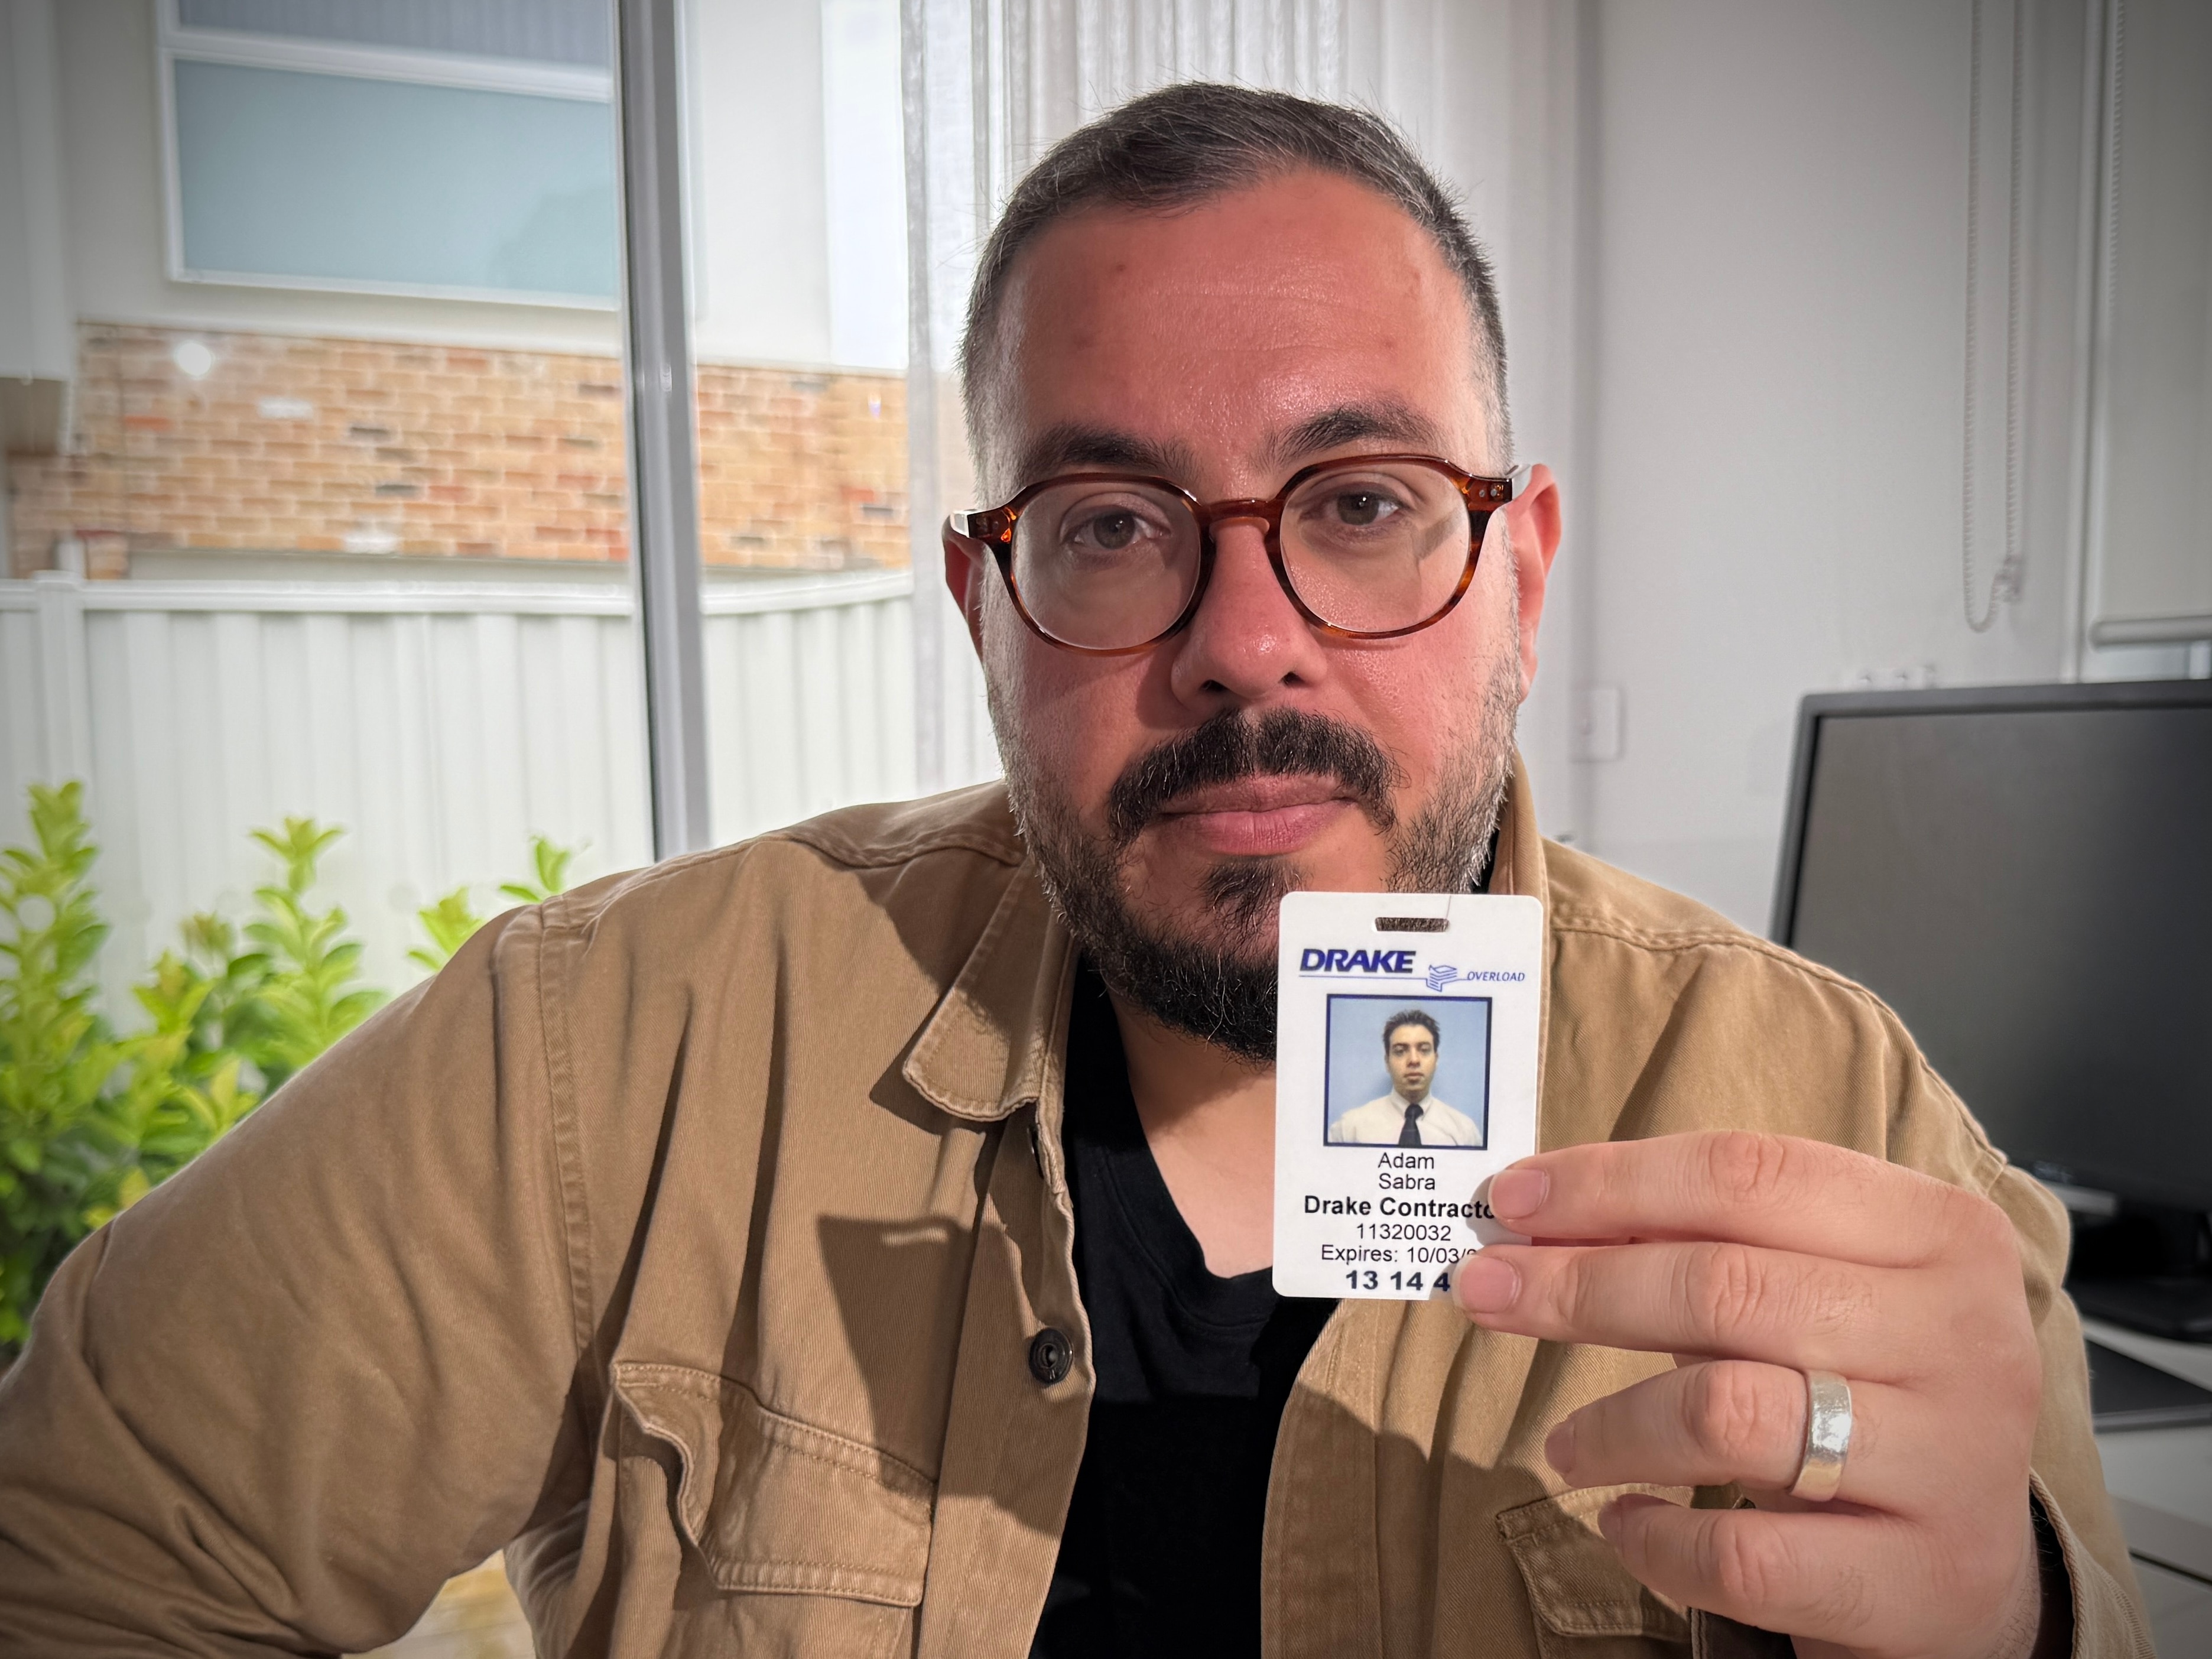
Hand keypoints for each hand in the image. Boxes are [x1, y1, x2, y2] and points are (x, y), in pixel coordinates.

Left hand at [1450, 1132, 2053, 1658]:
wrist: (1972, 1571)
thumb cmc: (1865, 1397)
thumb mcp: (1813, 1294)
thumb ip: (1700, 1245)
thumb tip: (1534, 1214)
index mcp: (1941, 1233)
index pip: (1750, 1175)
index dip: (1613, 1181)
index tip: (1512, 1200)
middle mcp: (1963, 1337)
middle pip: (1725, 1284)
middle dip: (1580, 1286)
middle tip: (1485, 1294)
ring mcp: (1954, 1464)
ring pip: (1727, 1414)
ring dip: (1612, 1426)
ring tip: (1563, 1445)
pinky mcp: (1922, 1583)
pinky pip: (1744, 1557)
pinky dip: (1657, 1542)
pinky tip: (1626, 1525)